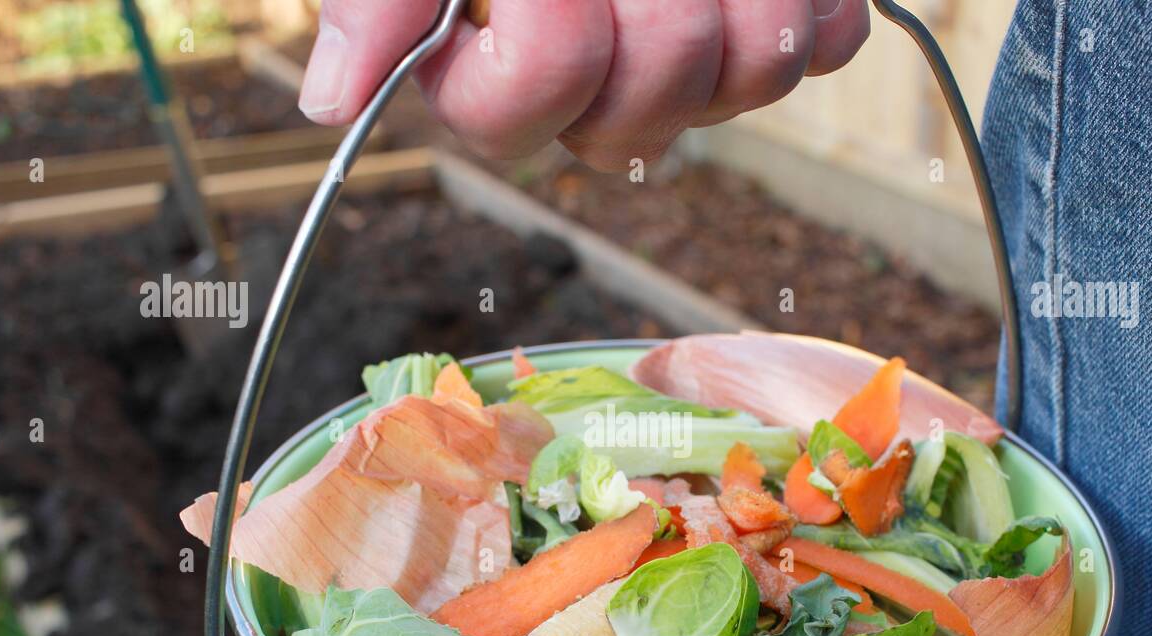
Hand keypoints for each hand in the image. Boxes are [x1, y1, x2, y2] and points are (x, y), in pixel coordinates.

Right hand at [299, 0, 868, 170]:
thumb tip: (333, 104)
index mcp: (500, 67)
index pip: (521, 109)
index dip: (548, 33)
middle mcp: (602, 88)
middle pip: (644, 106)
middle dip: (649, 0)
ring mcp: (699, 68)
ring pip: (744, 78)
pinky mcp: (782, 21)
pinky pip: (818, 44)